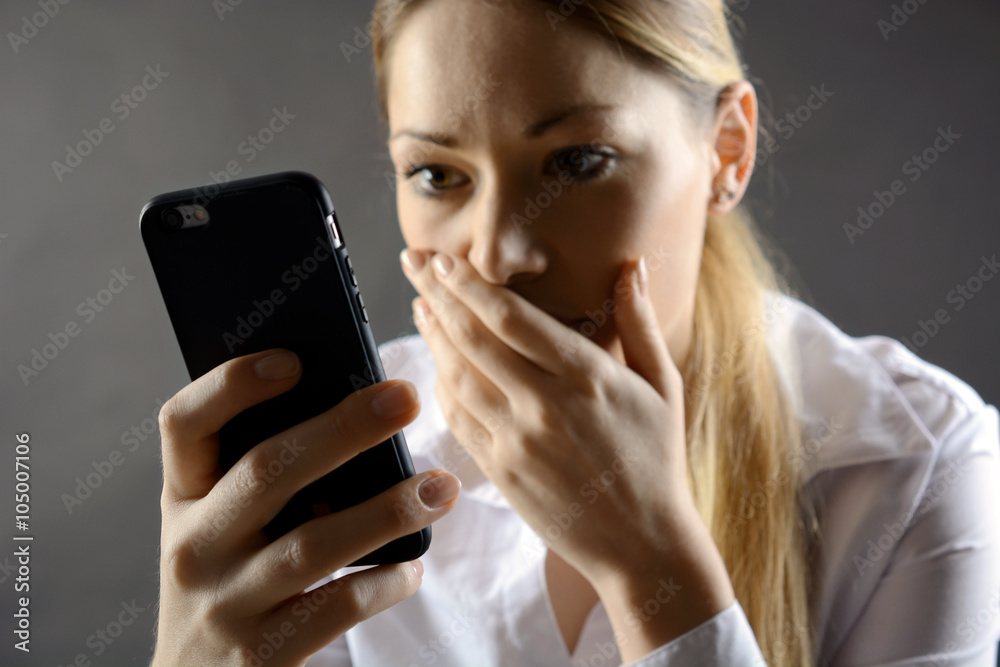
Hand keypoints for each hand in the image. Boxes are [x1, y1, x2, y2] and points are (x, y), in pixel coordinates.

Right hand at [151, 349, 460, 665]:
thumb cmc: (229, 581)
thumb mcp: (222, 526)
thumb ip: (264, 477)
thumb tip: (358, 412)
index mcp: (183, 497)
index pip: (185, 423)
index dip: (233, 384)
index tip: (294, 358)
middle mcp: (194, 545)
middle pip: (266, 469)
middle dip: (342, 429)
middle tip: (406, 397)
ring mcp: (224, 603)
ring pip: (311, 543)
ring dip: (387, 509)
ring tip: (441, 487)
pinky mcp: (262, 653)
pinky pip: (335, 608)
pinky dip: (382, 583)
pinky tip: (412, 569)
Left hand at [400, 249, 693, 583]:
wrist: (643, 546)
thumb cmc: (658, 461)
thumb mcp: (664, 387)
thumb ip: (641, 323)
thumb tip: (633, 266)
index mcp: (586, 376)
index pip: (510, 316)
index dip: (469, 283)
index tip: (444, 260)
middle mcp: (545, 405)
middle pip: (473, 337)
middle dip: (436, 293)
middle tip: (413, 262)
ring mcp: (517, 441)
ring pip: (457, 375)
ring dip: (432, 335)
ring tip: (419, 305)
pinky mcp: (501, 471)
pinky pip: (458, 417)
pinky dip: (440, 385)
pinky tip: (435, 362)